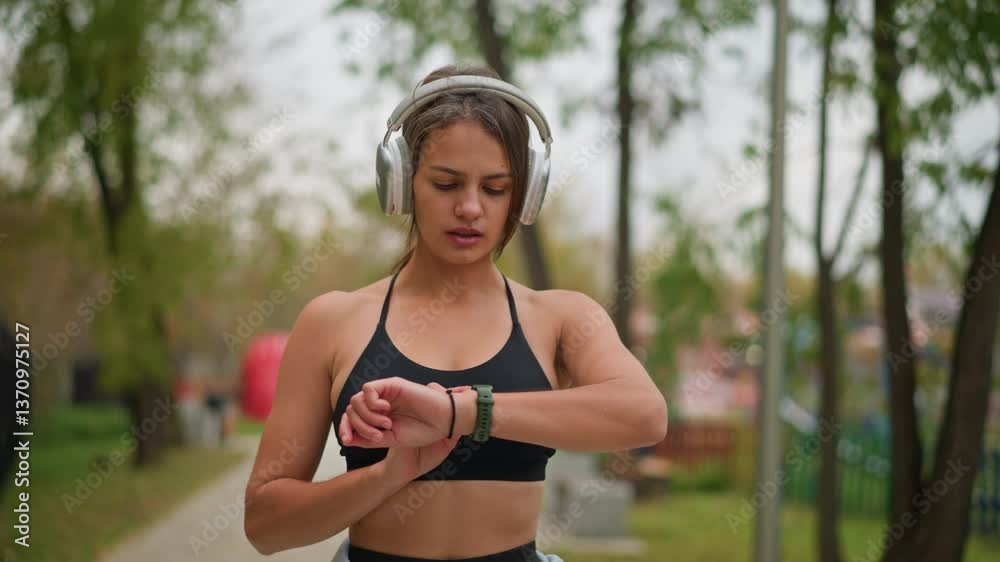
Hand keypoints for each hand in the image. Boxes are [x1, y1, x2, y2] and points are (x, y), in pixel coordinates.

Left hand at [339, 378, 471, 447]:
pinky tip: (385, 410)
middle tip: (378, 435)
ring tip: (386, 425)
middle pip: (351, 410)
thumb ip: (369, 439)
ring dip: (368, 417)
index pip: (351, 418)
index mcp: (377, 417)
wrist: (443, 421)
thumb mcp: (391, 440)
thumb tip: (348, 439)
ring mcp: (384, 394)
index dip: (345, 428)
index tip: (347, 441)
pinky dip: (372, 402)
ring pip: (357, 400)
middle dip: (359, 426)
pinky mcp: (392, 384)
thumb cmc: (423, 431)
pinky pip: (368, 389)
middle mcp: (379, 404)